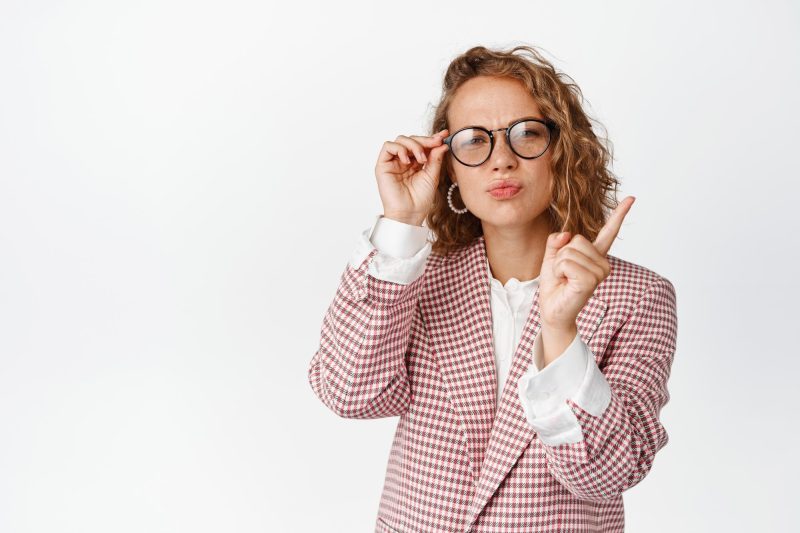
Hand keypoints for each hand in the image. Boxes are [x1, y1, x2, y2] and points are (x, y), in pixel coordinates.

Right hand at [374, 129, 449, 225]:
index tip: (444, 135)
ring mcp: (393, 162)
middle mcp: (404, 160)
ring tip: (421, 159)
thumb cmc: (420, 199)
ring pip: (400, 139)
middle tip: (436, 143)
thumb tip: (442, 142)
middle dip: (425, 140)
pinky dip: (399, 149)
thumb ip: (435, 158)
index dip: (432, 138)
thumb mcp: (432, 175)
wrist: (410, 213)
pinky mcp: (383, 165)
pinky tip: (407, 160)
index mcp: (416, 162)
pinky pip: (388, 146)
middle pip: (411, 139)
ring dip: (413, 145)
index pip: (422, 144)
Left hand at [538, 196, 635, 331]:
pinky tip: (566, 283)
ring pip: (569, 251)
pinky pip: (566, 263)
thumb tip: (565, 234)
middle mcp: (602, 263)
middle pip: (575, 240)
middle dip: (561, 255)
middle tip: (563, 273)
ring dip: (559, 265)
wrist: (552, 309)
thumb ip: (556, 241)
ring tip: (565, 279)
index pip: (609, 232)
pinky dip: (559, 271)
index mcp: (595, 255)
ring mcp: (599, 273)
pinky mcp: (591, 281)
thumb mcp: (552, 257)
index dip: (620, 214)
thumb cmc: (555, 285)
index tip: (632, 198)